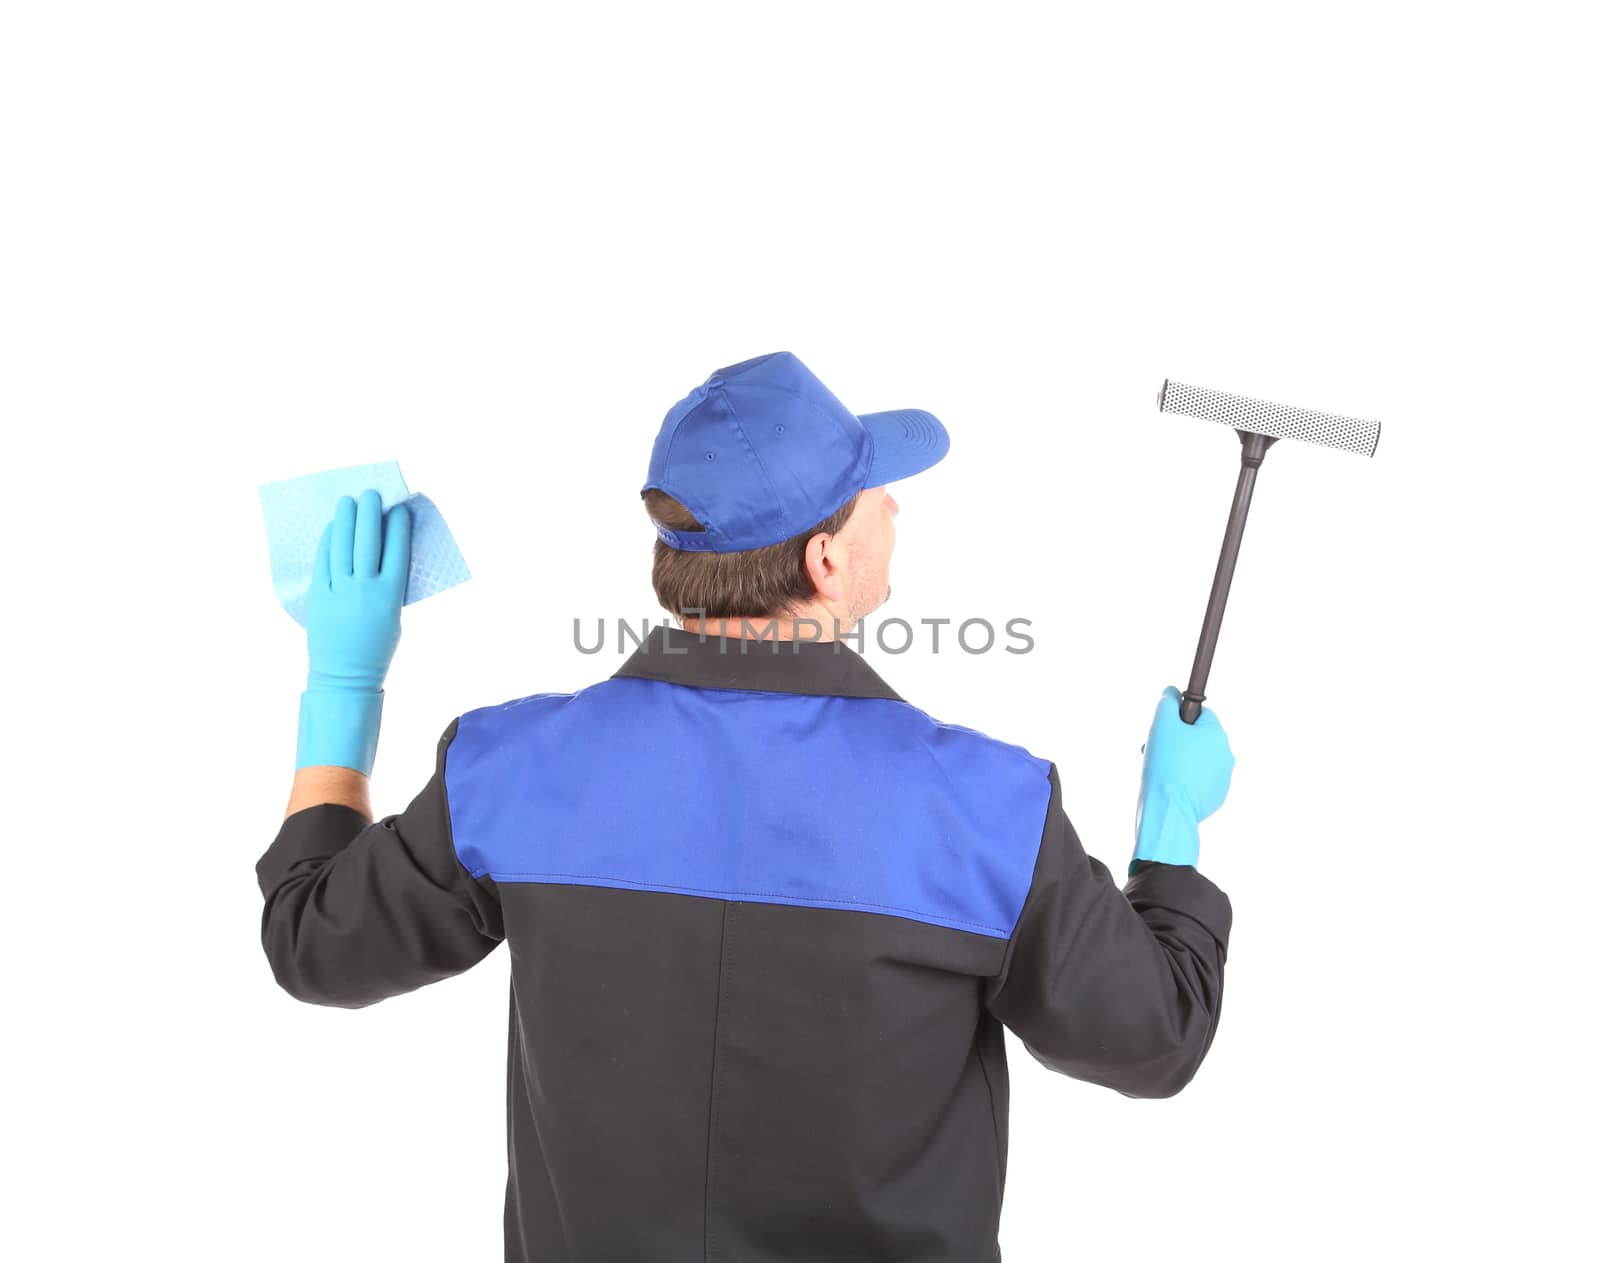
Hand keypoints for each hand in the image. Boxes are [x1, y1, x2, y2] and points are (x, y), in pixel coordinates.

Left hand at [306, 489, 411, 691]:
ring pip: (343, 546)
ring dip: (346, 519)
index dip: (397, 525)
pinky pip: (323, 560)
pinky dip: (328, 540)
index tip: (398, 508)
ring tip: (349, 500)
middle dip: (370, 514)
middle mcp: (365, 589)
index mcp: (391, 595)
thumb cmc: (376, 645)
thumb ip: (390, 584)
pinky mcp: (318, 595)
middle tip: (371, 494)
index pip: (396, 550)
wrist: (346, 675)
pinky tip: (333, 526)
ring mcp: (339, 591)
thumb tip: (385, 549)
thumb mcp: (394, 615)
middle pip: (368, 541)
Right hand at [1132, 685, 1235, 868]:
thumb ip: (1167, 703)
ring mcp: (1222, 780)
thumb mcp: (1162, 725)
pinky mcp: (1214, 799)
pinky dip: (1183, 782)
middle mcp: (1225, 756)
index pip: (1200, 715)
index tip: (1163, 731)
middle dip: (1175, 743)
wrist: (1169, 810)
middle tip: (1155, 752)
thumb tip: (1171, 692)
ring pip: (1197, 762)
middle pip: (1197, 739)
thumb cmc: (1165, 765)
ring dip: (1178, 761)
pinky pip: (1197, 783)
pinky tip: (1169, 787)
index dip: (1178, 720)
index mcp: (1217, 735)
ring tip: (1158, 771)